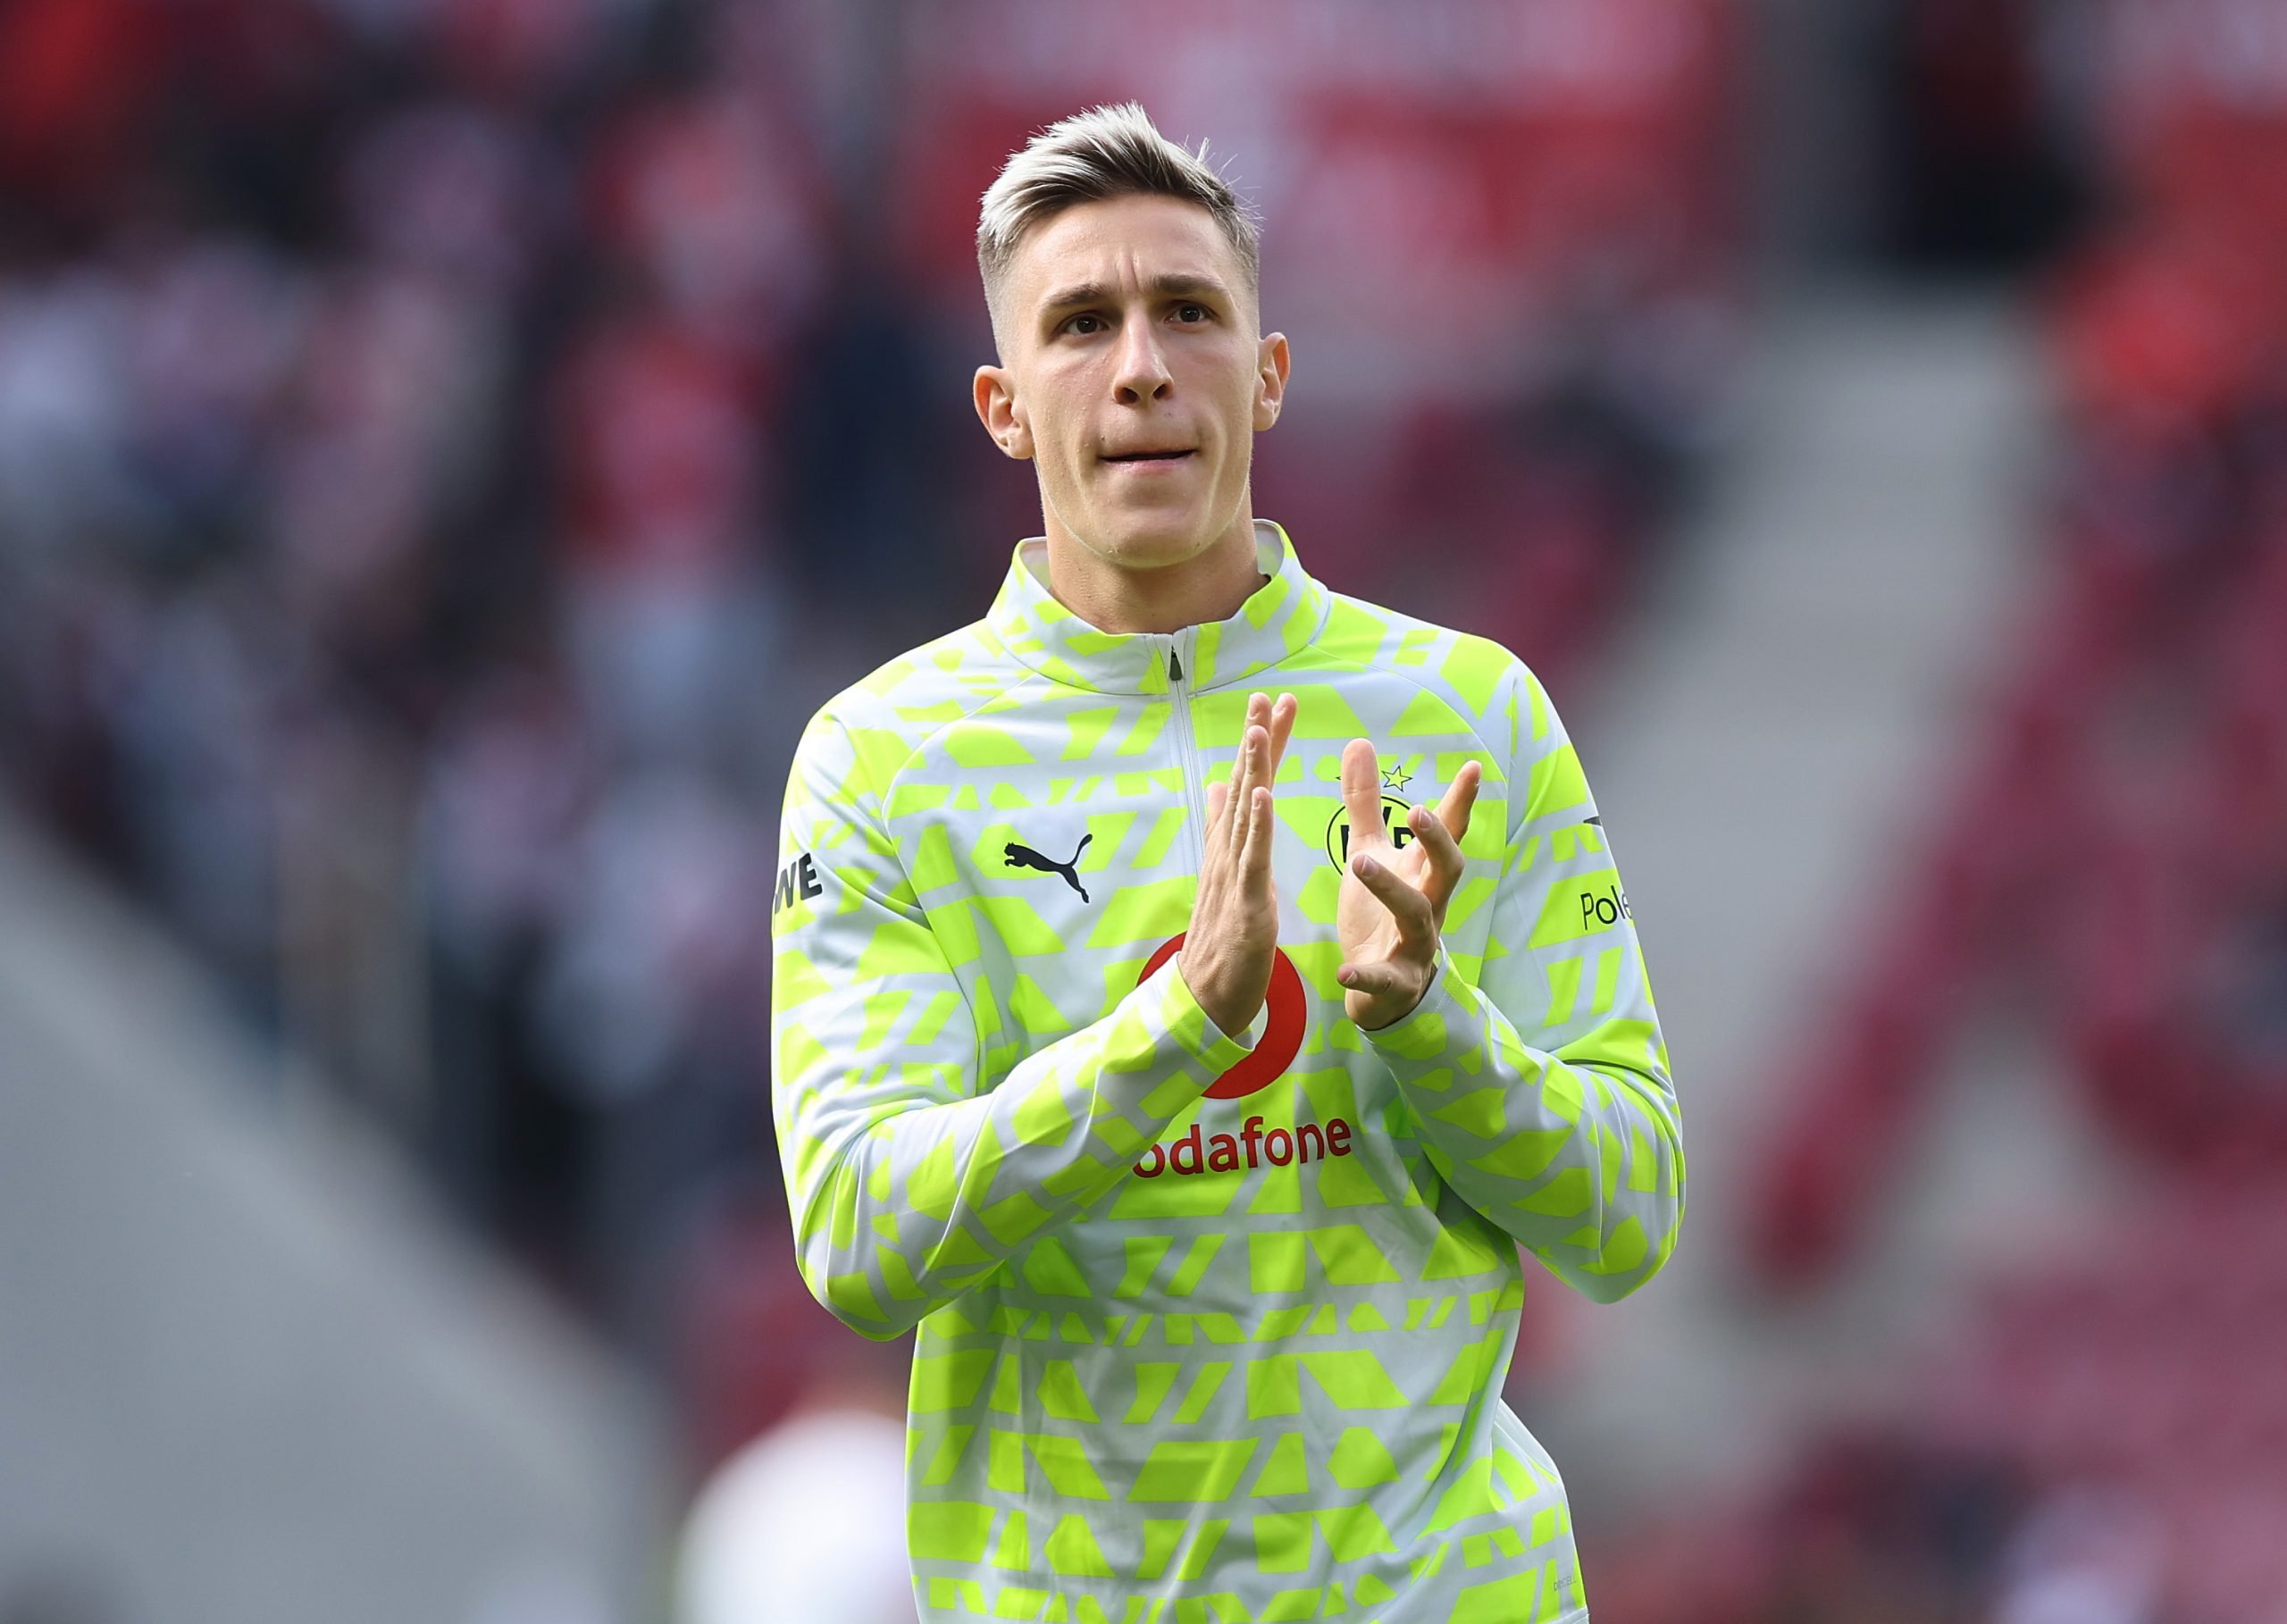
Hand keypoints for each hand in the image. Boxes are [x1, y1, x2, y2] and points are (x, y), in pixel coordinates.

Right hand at [1179, 691, 1296, 1037]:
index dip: (1261, 745)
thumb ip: (1227, 832)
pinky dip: (1259, 825)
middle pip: (1246, 789)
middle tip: (1264, 696)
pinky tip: (1262, 794)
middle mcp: (1229, 856)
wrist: (1203, 1000)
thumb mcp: (1228, 879)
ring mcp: (1235, 879)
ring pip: (1246, 816)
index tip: (1272, 704)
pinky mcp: (1246, 905)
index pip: (1249, 786)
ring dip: (1253, 770)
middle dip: (1257, 742)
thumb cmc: (1220, 943)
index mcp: (1232, 850)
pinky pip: (1253, 860)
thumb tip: (1222, 787)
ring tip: (1259, 729)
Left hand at [1335, 740, 1480, 1029]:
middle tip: (1420, 812)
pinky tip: (1344, 970)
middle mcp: (1429, 904)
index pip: (1447, 832)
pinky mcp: (1394, 981)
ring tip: (1358, 863)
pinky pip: (1384, 978)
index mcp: (1422, 872)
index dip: (1461, 802)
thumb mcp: (1371, 852)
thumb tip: (1360, 742)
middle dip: (1438, 842)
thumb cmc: (1381, 913)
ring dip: (1391, 889)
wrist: (1385, 991)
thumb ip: (1365, 803)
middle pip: (1449, 869)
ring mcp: (1415, 944)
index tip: (1473, 768)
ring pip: (1415, 915)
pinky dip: (1366, 975)